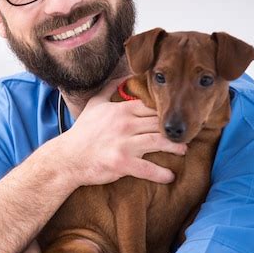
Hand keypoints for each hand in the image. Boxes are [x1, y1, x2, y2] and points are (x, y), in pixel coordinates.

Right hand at [61, 77, 185, 185]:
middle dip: (173, 129)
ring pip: (159, 142)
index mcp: (121, 110)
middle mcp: (125, 124)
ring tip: (183, 150)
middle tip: (184, 133)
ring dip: (175, 147)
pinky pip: (147, 168)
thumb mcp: (95, 104)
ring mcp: (125, 144)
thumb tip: (125, 76)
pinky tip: (170, 176)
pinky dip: (161, 173)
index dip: (165, 111)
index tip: (174, 116)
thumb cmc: (82, 131)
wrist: (68, 157)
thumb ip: (111, 88)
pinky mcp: (122, 163)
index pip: (151, 107)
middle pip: (159, 123)